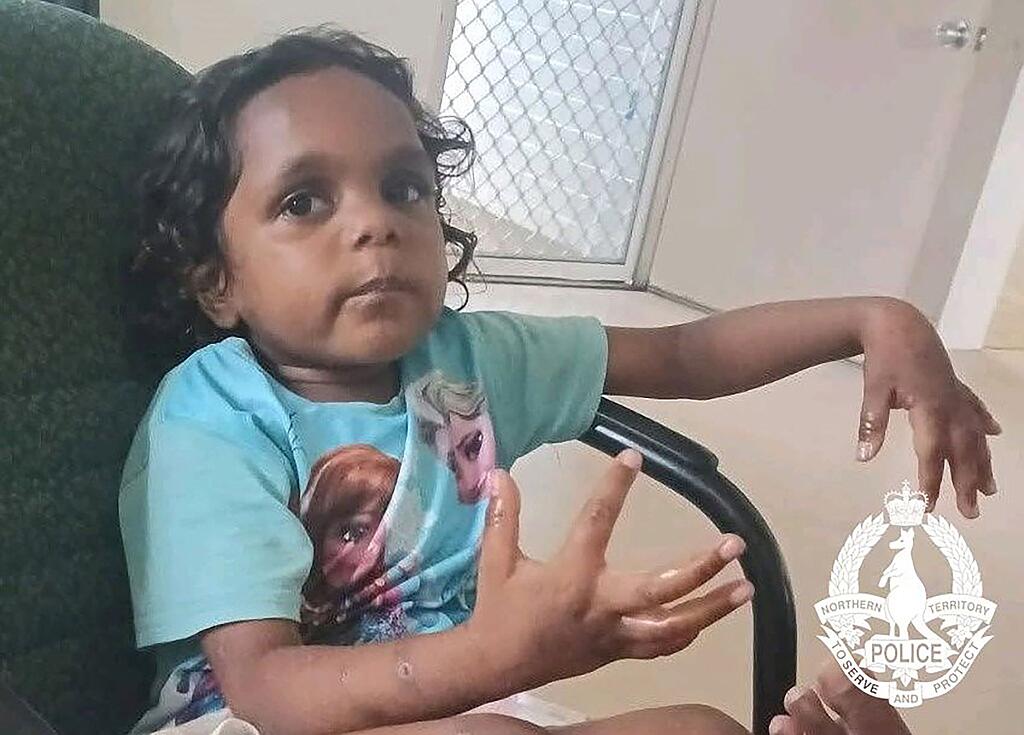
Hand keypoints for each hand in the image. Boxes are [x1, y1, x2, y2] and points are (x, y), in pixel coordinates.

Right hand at [467, 449, 752, 691]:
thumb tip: (501, 474)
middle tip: (734, 546)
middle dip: (701, 568)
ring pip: (674, 626)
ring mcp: (615, 634)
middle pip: (661, 589)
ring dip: (713, 608)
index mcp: (572, 575)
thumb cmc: (499, 609)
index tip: (634, 458)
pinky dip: (688, 632)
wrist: (496, 666)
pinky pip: (661, 646)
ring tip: (746, 588)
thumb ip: (503, 517)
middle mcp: (601, 605)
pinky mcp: (618, 652)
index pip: (597, 521)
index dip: (615, 487)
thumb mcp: (496, 561)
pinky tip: (708, 618)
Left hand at [856, 299, 1001, 517]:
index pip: (931, 453)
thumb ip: (871, 423)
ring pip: (975, 436)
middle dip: (966, 483)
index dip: (931, 481)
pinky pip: (975, 409)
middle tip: (971, 513)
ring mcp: (956, 395)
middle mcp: (950, 406)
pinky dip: (984, 423)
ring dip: (982, 462)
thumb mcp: (873, 389)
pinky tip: (994, 433)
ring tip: (989, 489)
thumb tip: (864, 455)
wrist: (898, 322)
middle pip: (961, 451)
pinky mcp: (955, 386)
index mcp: (929, 408)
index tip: (926, 507)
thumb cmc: (885, 357)